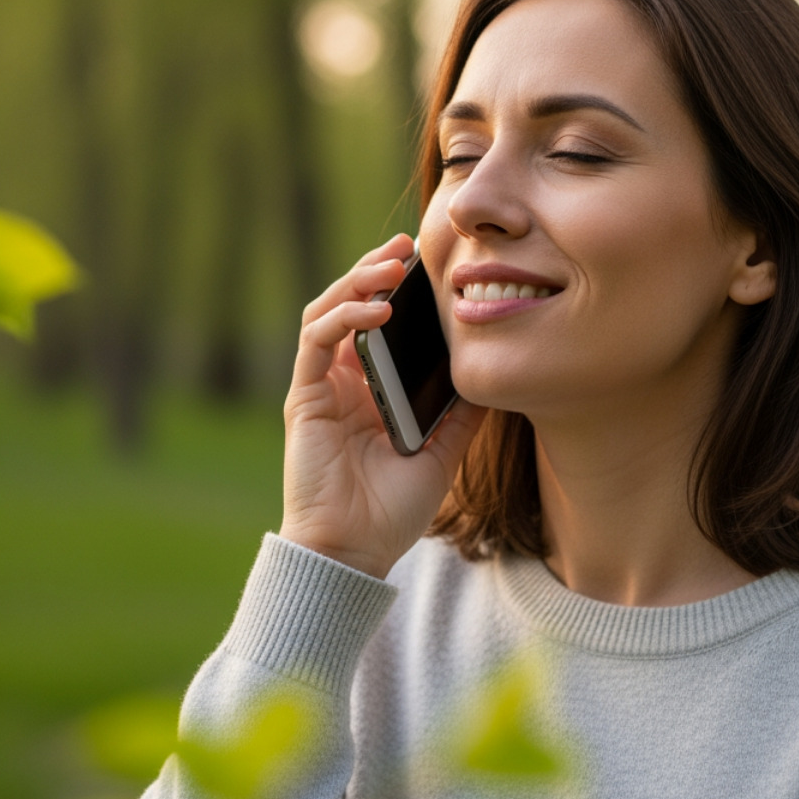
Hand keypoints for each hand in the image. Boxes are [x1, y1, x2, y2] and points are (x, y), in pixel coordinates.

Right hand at [279, 233, 486, 578]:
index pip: (378, 322)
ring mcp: (320, 387)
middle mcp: (341, 381)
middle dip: (375, 269)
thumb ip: (462, 412)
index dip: (397, 288)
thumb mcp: (444, 452)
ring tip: (392, 266)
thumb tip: (493, 373)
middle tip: (407, 245)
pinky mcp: (305, 398)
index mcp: (369, 389)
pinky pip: (316, 342)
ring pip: (327, 311)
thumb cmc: (392, 511)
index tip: (429, 263)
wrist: (355, 552)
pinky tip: (375, 311)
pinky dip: (344, 318)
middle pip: (350, 305)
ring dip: (357, 282)